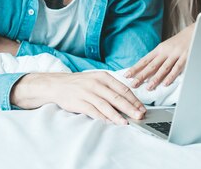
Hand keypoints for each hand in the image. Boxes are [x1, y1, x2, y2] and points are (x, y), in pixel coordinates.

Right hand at [10, 72, 145, 124]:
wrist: (58, 84)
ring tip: (126, 122)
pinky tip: (110, 122)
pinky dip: (102, 117)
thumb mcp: (97, 79)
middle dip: (130, 108)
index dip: (134, 99)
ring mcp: (87, 92)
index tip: (142, 108)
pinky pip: (93, 111)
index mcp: (104, 76)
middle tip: (139, 116)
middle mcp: (96, 83)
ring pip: (106, 105)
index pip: (123, 89)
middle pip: (117, 97)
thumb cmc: (82, 83)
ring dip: (117, 115)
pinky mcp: (79, 102)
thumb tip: (129, 100)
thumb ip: (111, 88)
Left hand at [125, 24, 194, 89]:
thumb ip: (157, 57)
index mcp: (159, 49)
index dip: (135, 68)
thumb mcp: (166, 47)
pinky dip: (171, 76)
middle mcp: (165, 51)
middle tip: (133, 85)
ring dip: (155, 78)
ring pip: (163, 68)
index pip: (144, 60)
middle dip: (141, 76)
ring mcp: (175, 54)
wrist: (194, 31)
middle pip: (151, 65)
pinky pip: (177, 68)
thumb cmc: (179, 42)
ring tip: (148, 87)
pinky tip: (165, 83)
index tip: (126, 76)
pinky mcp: (185, 57)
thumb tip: (145, 69)